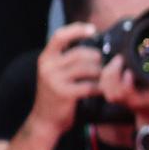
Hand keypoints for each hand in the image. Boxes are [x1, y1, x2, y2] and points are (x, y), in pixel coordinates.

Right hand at [26, 22, 103, 139]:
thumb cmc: (57, 93)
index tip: (93, 30)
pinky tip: (102, 91)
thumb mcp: (56, 72)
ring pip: (89, 69)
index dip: (77, 30)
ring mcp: (54, 80)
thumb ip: (68, 58)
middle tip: (103, 67)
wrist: (45, 120)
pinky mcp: (64, 93)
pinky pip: (90, 85)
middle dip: (98, 59)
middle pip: (82, 53)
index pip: (60, 36)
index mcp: (46, 58)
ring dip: (101, 74)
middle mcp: (48, 66)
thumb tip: (94, 40)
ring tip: (103, 79)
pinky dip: (100, 88)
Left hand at [99, 59, 148, 129]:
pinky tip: (115, 64)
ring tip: (118, 59)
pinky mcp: (117, 92)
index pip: (124, 94)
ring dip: (108, 73)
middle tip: (120, 59)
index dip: (123, 83)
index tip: (129, 71)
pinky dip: (107, 75)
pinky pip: (105, 85)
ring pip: (105, 87)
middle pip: (110, 90)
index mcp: (140, 100)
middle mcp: (128, 100)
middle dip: (111, 74)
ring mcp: (121, 97)